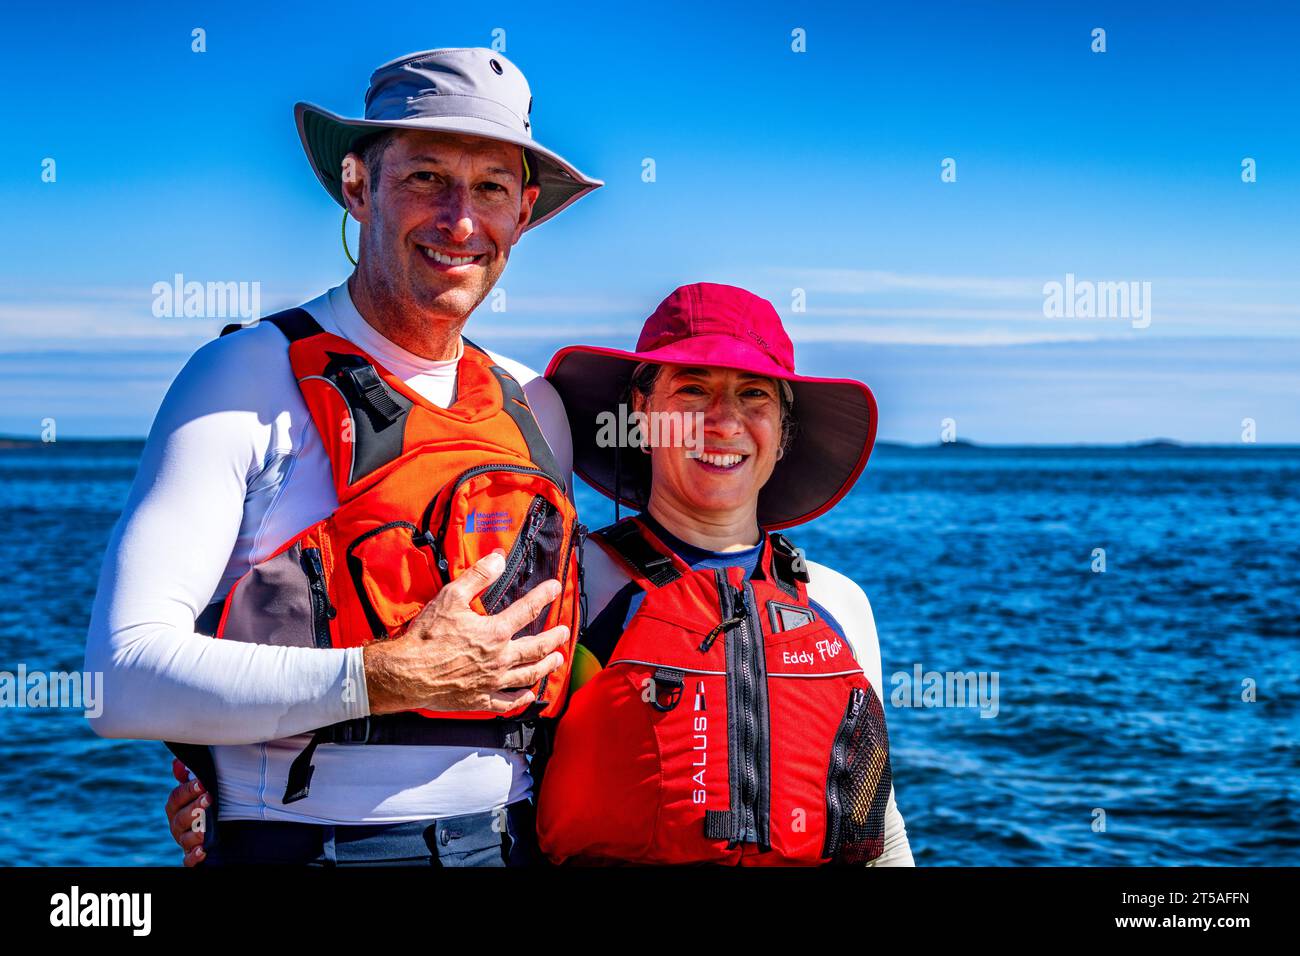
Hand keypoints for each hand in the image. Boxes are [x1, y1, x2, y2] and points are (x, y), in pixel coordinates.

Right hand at [165, 758, 208, 866]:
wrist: (217, 828)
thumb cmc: (204, 803)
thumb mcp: (198, 789)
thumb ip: (188, 776)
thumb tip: (177, 763)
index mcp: (176, 806)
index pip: (177, 797)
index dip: (189, 790)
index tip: (203, 783)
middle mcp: (177, 824)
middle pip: (181, 817)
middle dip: (194, 808)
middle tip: (208, 800)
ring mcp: (183, 840)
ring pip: (184, 838)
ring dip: (195, 834)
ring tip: (205, 829)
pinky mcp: (190, 855)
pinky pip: (188, 859)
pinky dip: (194, 857)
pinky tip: (202, 851)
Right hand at [362, 550, 568, 714]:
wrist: (406, 674)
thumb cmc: (426, 636)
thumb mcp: (451, 597)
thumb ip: (478, 576)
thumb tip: (499, 558)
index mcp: (494, 633)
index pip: (527, 610)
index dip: (544, 596)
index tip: (555, 588)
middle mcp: (499, 659)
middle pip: (536, 648)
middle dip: (554, 639)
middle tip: (564, 632)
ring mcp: (492, 682)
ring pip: (528, 675)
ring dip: (546, 666)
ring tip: (557, 660)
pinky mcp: (480, 700)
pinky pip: (508, 702)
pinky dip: (522, 698)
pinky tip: (529, 694)